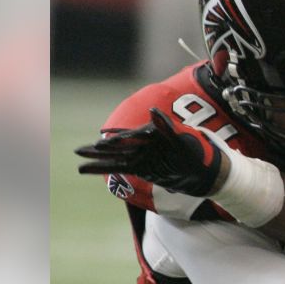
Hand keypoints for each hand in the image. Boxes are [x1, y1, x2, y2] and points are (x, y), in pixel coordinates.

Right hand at [76, 108, 223, 196]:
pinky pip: (119, 167)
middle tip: (79, 149)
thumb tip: (153, 110)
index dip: (118, 139)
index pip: (132, 137)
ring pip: (115, 157)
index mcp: (153, 134)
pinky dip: (102, 168)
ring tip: (78, 155)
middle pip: (118, 146)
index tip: (104, 140)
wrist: (206, 173)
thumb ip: (167, 127)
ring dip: (97, 157)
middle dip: (100, 148)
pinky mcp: (141, 167)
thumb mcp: (183, 141)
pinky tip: (86, 168)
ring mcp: (142, 155)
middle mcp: (145, 143)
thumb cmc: (198, 153)